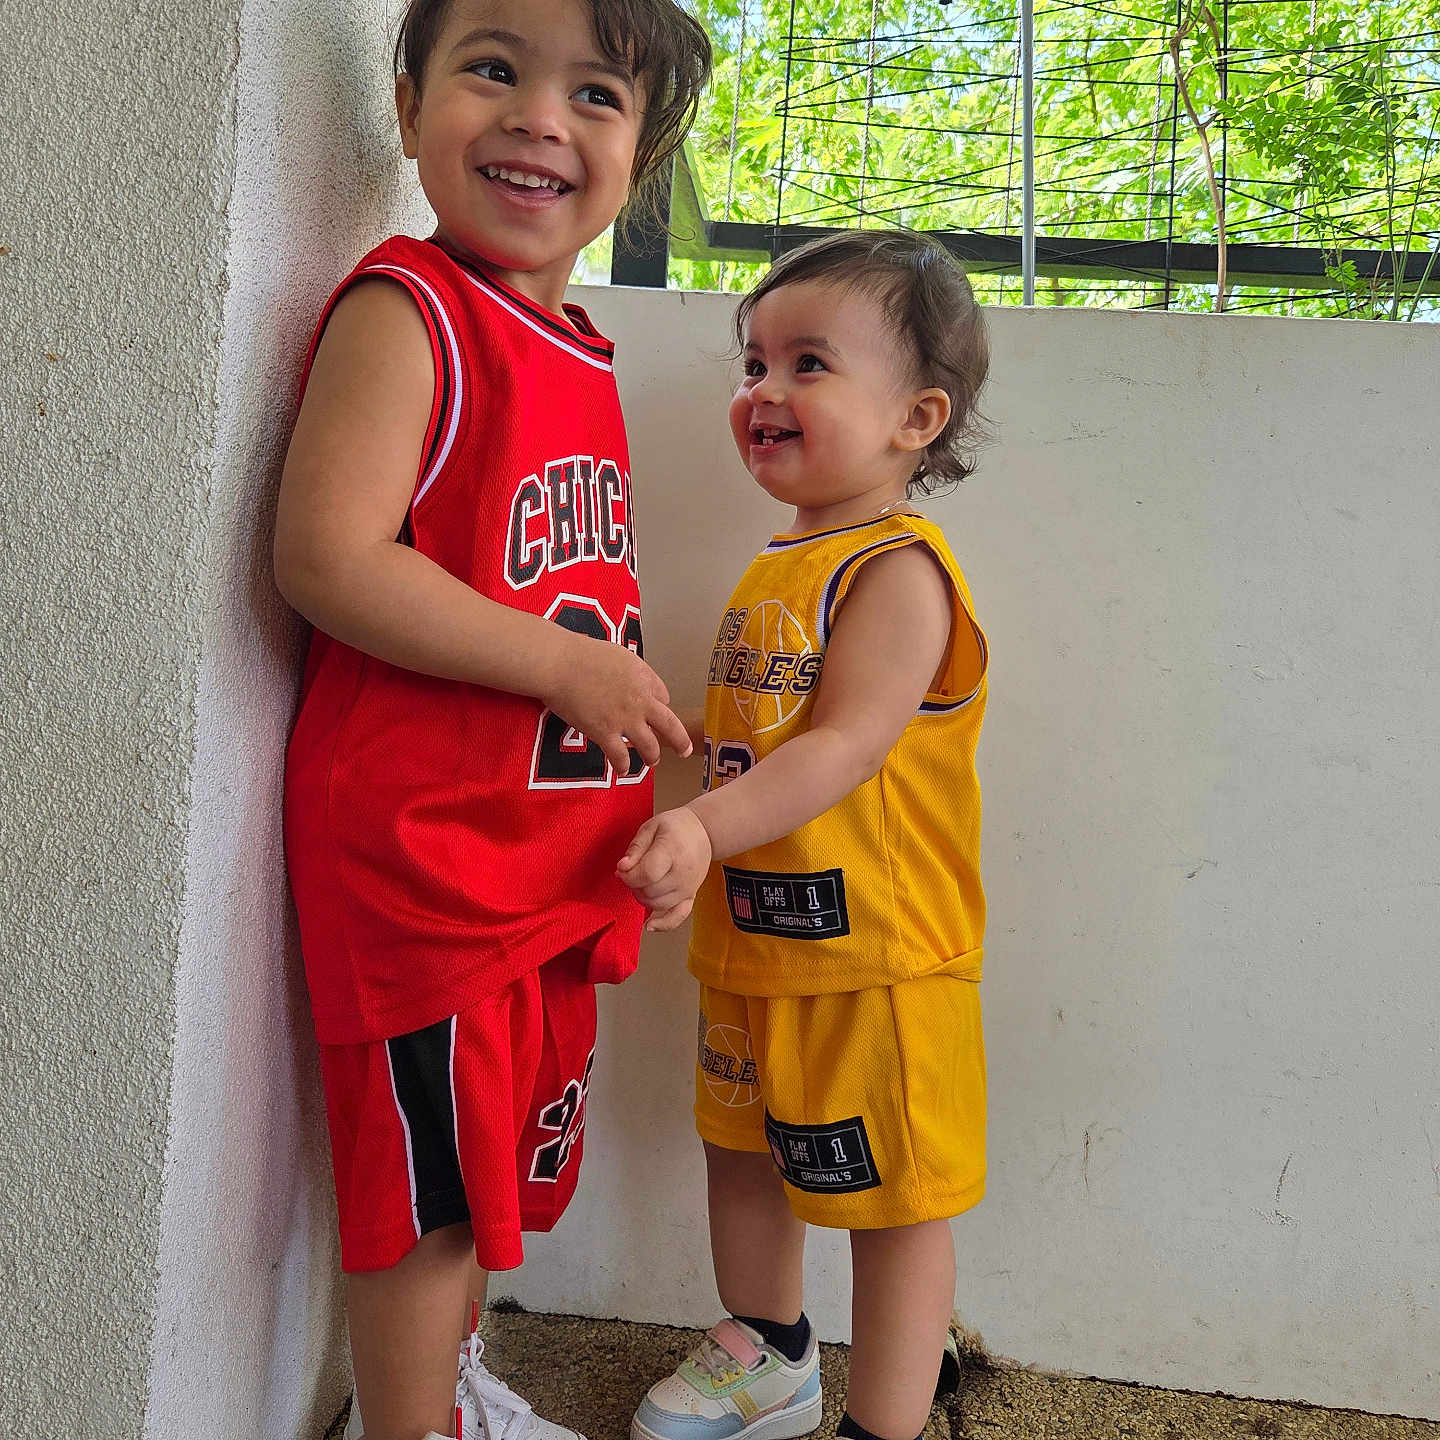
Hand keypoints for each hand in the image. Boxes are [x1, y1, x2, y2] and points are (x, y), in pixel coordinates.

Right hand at [545, 637, 691, 776]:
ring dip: (653, 756)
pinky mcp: (605, 732)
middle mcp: (640, 700)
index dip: (660, 706)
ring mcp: (624, 718)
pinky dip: (623, 765)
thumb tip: (627, 679)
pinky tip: (622, 769)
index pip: (663, 696)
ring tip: (653, 761)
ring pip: (650, 746)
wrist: (560, 663)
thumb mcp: (617, 654)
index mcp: (643, 677)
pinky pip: (620, 756)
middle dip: (679, 740)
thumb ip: (628, 671)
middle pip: (669, 724)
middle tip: (684, 749)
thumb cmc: (580, 654)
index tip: (656, 712)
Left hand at [616, 807, 713, 931]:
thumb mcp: (651, 827)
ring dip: (642, 896)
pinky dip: (663, 924)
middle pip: (649, 891)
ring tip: (642, 881)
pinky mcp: (691, 896)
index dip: (629, 875)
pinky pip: (677, 917)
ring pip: (656, 904)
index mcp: (672, 852)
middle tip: (632, 869)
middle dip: (633, 883)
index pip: (647, 874)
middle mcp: (682, 873)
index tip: (623, 868)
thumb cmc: (677, 828)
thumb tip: (622, 868)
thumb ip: (635, 848)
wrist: (704, 832)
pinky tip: (649, 926)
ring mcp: (688, 887)